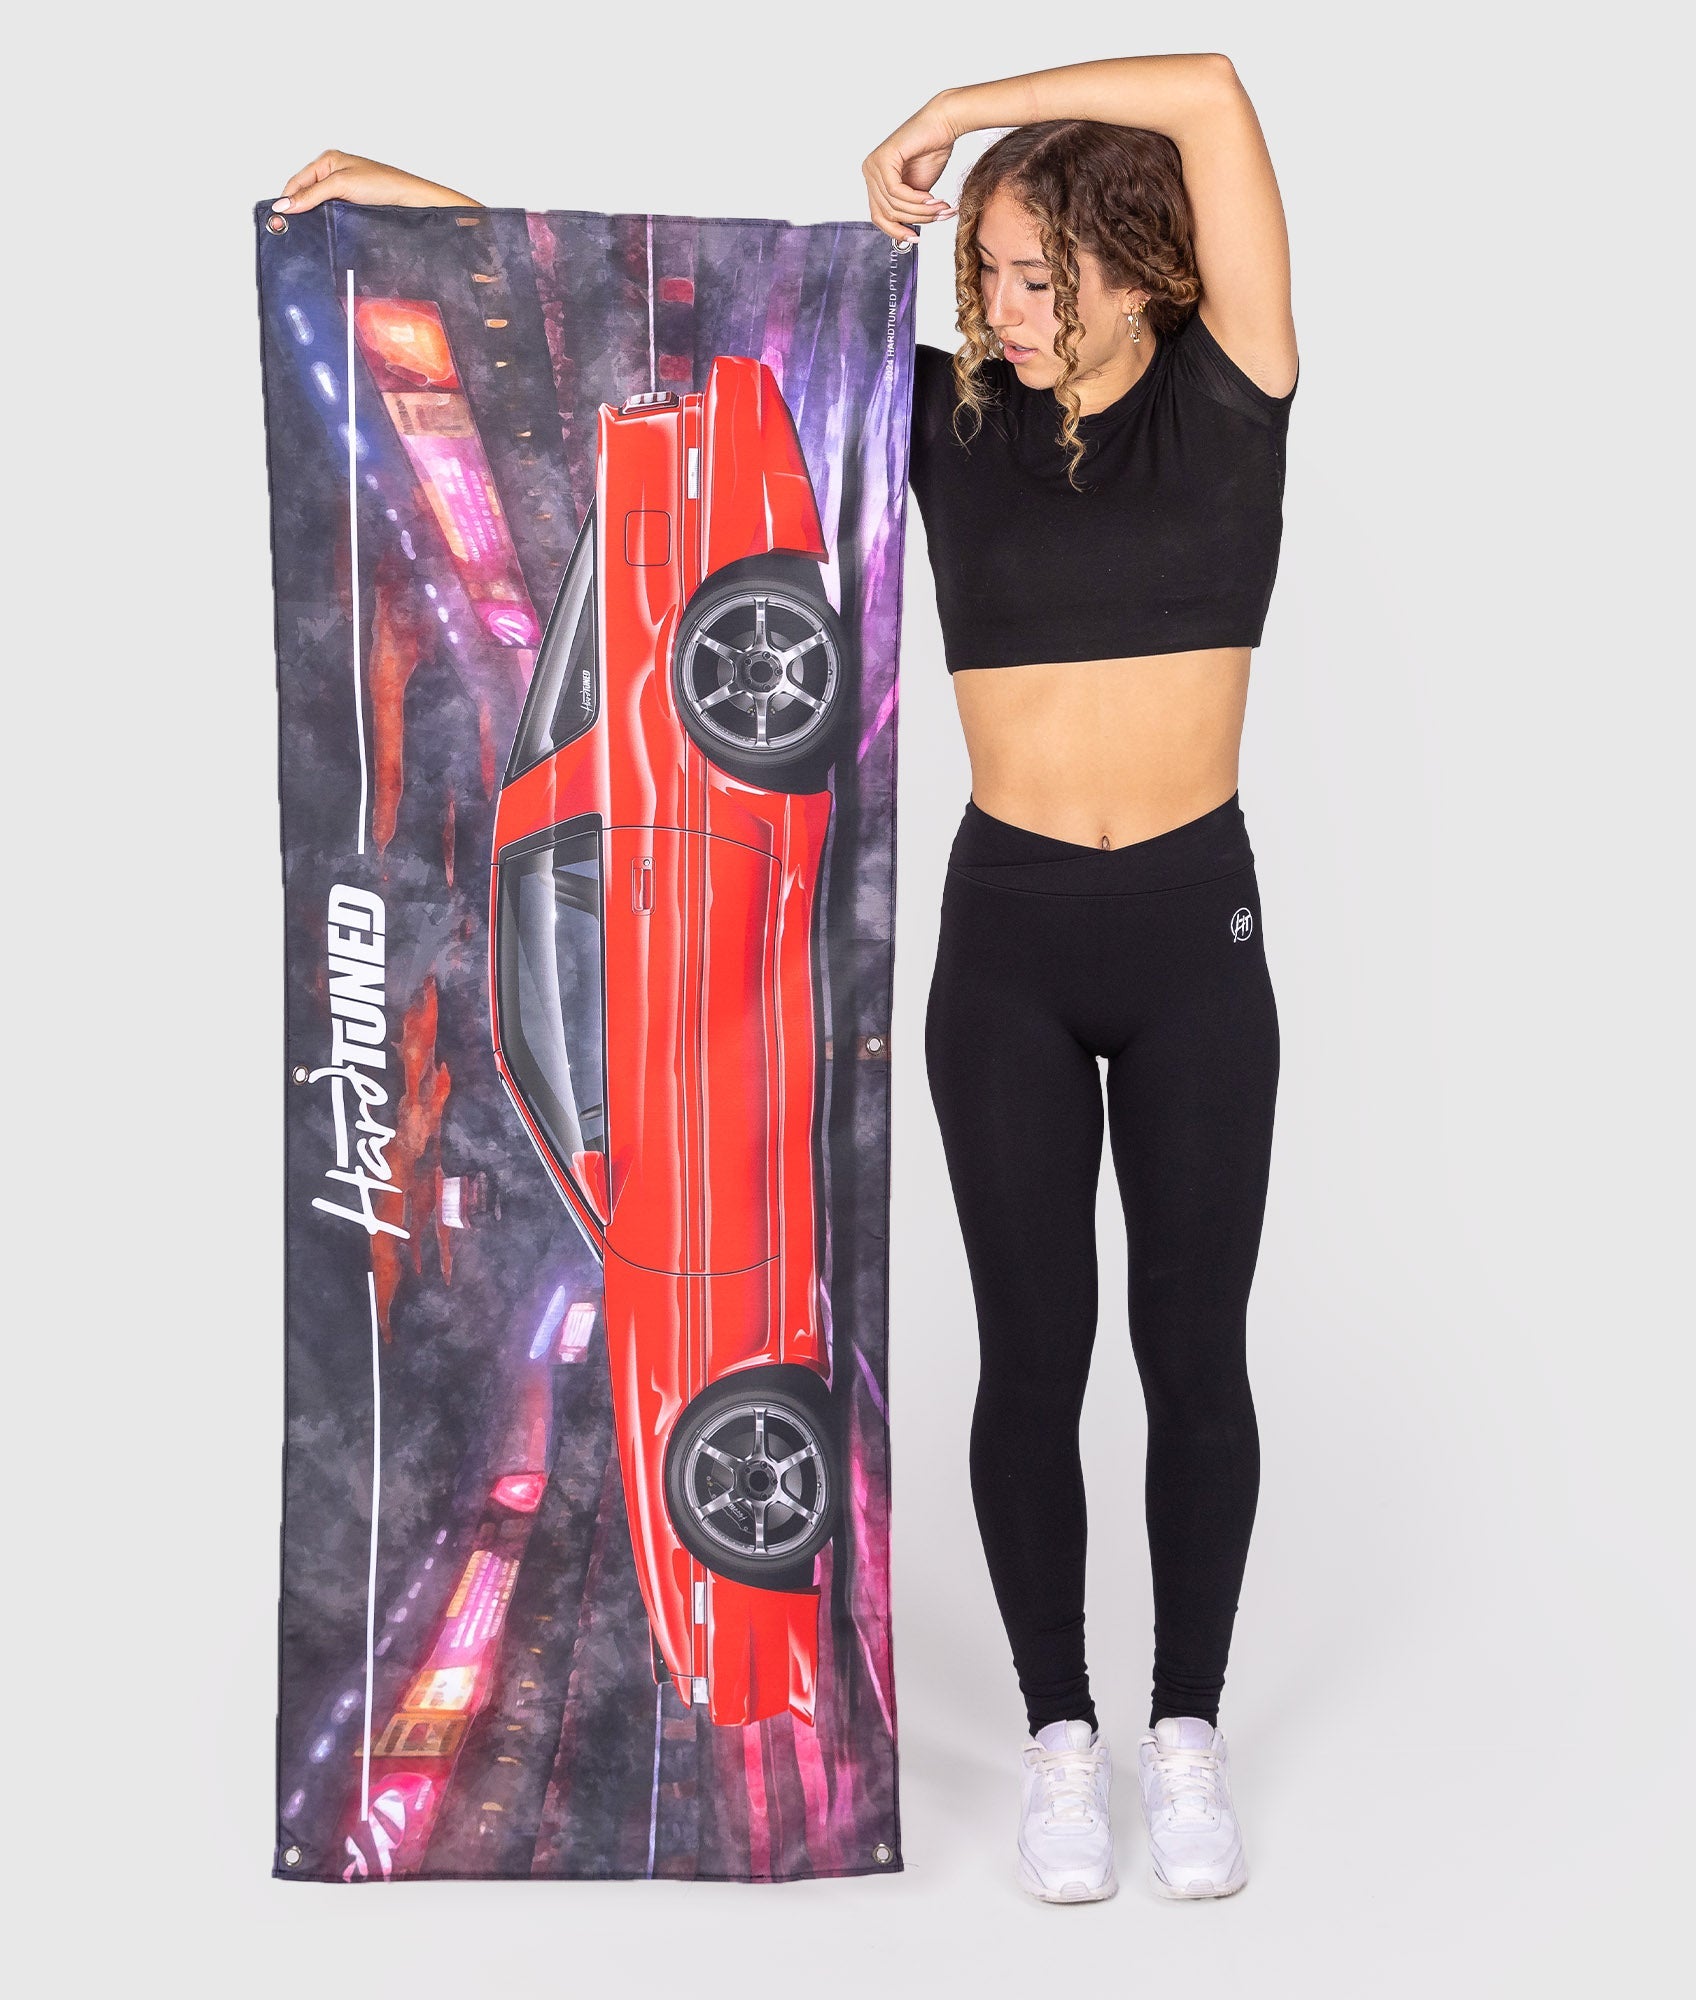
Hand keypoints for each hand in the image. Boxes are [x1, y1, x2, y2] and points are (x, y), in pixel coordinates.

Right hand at [273, 151, 480, 215]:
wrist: (411, 200)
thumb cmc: (384, 184)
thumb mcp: (342, 185)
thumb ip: (311, 194)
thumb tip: (285, 205)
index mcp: (328, 161)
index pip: (297, 181)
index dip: (287, 199)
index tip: (278, 219)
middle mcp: (334, 174)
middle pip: (305, 194)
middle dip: (298, 209)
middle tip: (290, 229)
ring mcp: (343, 191)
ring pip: (318, 206)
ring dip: (312, 218)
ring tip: (306, 232)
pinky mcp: (352, 206)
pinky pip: (331, 215)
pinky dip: (325, 222)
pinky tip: (324, 232)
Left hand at [861, 99, 958, 245]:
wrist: (943, 124)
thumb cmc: (932, 153)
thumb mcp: (917, 192)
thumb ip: (907, 209)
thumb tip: (904, 236)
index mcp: (875, 181)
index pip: (879, 217)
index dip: (897, 232)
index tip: (916, 239)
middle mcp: (869, 172)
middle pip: (887, 213)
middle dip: (918, 219)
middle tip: (941, 216)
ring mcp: (873, 164)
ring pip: (894, 204)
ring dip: (922, 210)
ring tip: (942, 208)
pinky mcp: (883, 158)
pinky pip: (896, 191)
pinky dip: (916, 199)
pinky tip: (932, 199)